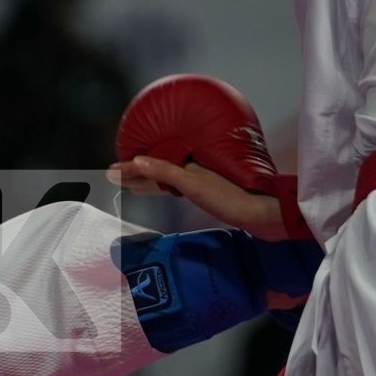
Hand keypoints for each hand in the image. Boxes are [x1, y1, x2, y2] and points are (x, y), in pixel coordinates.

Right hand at [108, 155, 289, 241]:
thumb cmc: (232, 198)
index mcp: (189, 163)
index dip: (131, 167)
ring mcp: (201, 180)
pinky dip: (162, 186)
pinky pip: (175, 185)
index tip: (112, 170)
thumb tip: (138, 160)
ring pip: (166, 176)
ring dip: (147, 178)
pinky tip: (160, 188)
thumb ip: (166, 173)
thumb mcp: (195, 185)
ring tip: (130, 182)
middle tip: (114, 174)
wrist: (264, 214)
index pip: (152, 163)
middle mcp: (194, 168)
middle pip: (158, 168)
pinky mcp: (207, 192)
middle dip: (136, 170)